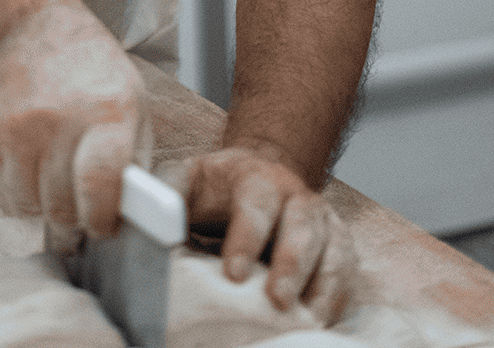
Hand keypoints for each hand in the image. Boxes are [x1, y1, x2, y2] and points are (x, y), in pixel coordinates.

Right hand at [0, 2, 151, 239]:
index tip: (103, 227)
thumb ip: (133, 161)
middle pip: (61, 204)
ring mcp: (19, 125)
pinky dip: (21, 185)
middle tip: (82, 216)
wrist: (37, 29)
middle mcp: (58, 118)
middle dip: (74, 221)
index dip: (101, 217)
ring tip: (58, 186)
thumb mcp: (133, 104)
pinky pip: (4, 186)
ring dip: (45, 207)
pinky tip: (34, 159)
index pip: (99, 182)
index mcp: (107, 111)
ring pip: (28, 205)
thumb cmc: (95, 74)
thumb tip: (128, 218)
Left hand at [162, 148, 356, 325]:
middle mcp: (294, 194)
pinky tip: (321, 319)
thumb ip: (166, 196)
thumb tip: (147, 220)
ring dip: (321, 284)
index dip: (247, 237)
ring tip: (307, 319)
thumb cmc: (214, 187)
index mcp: (254, 176)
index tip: (232, 273)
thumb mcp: (186, 179)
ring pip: (332, 246)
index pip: (255, 202)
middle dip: (291, 263)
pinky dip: (337, 295)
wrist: (256, 174)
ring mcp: (320, 219)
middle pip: (302, 224)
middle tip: (276, 300)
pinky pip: (346, 269)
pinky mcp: (336, 244)